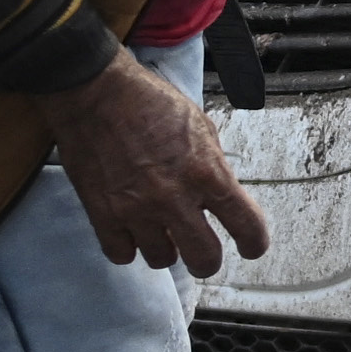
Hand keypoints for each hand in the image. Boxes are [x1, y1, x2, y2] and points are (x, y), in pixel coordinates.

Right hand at [55, 55, 268, 276]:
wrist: (95, 92)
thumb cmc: (147, 101)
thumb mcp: (198, 126)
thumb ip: (212, 165)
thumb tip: (219, 194)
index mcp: (206, 172)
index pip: (246, 225)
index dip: (254, 243)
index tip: (252, 247)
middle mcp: (174, 198)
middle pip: (204, 259)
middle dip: (207, 259)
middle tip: (202, 251)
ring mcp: (137, 210)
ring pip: (161, 259)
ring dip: (164, 248)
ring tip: (159, 230)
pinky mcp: (104, 214)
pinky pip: (122, 254)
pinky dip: (128, 246)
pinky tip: (130, 230)